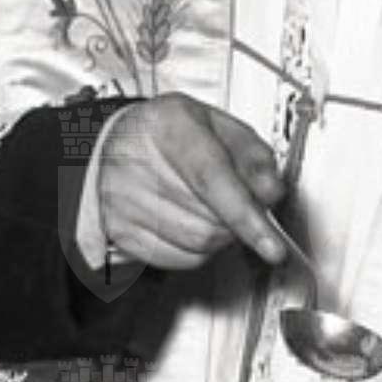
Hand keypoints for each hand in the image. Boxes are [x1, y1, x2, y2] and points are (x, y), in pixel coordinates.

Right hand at [97, 94, 285, 271]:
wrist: (109, 144)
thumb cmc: (167, 134)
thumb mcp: (217, 123)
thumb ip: (252, 154)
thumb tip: (271, 192)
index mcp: (167, 125)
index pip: (212, 178)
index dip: (246, 216)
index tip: (272, 244)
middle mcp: (136, 163)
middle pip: (211, 219)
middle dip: (238, 219)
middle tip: (236, 199)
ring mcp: (123, 202)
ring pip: (199, 243)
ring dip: (221, 234)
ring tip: (211, 206)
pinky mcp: (120, 232)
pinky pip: (180, 257)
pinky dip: (198, 248)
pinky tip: (190, 220)